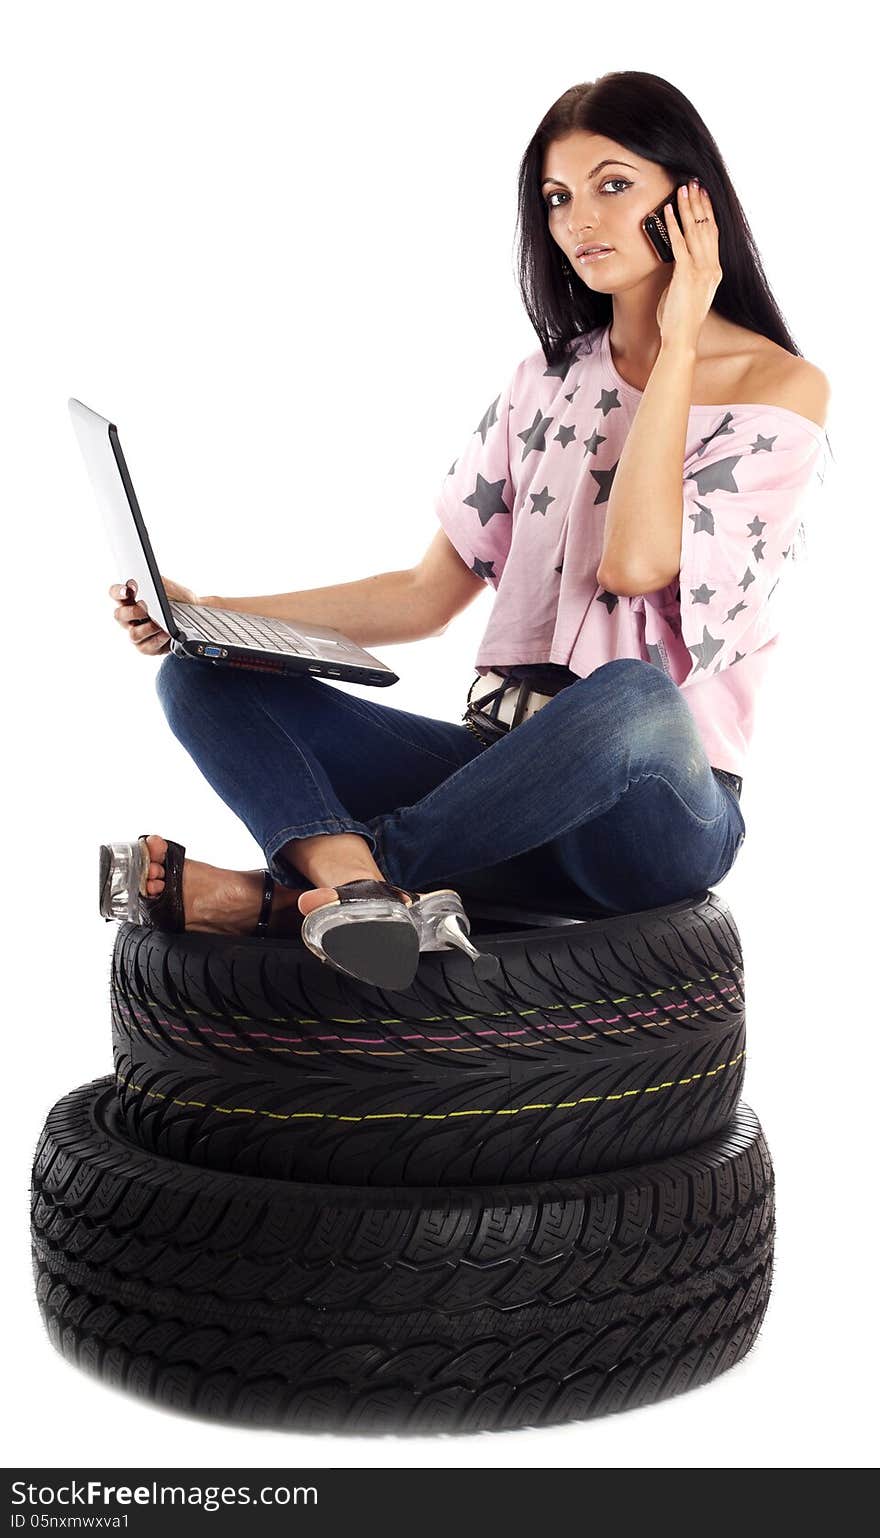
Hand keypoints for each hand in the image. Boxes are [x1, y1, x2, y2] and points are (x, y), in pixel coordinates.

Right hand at [108, 575, 198, 656]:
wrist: (196, 616)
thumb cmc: (178, 600)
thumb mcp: (170, 587)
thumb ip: (157, 582)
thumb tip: (150, 580)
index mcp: (131, 599)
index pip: (115, 593)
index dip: (117, 592)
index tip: (128, 590)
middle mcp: (130, 618)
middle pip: (119, 615)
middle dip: (132, 612)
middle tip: (145, 608)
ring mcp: (137, 633)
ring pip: (133, 634)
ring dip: (147, 628)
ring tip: (160, 623)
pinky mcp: (146, 647)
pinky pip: (146, 647)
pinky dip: (157, 640)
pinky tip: (166, 633)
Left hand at [654, 180, 721, 346]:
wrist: (682, 338)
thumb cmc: (680, 319)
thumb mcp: (686, 290)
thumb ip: (685, 273)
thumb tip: (677, 259)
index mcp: (714, 271)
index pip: (713, 234)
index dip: (707, 212)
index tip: (702, 195)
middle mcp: (712, 268)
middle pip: (707, 227)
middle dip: (700, 203)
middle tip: (694, 183)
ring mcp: (701, 270)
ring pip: (695, 231)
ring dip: (687, 208)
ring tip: (682, 189)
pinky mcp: (686, 275)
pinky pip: (679, 244)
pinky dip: (672, 225)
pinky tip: (666, 211)